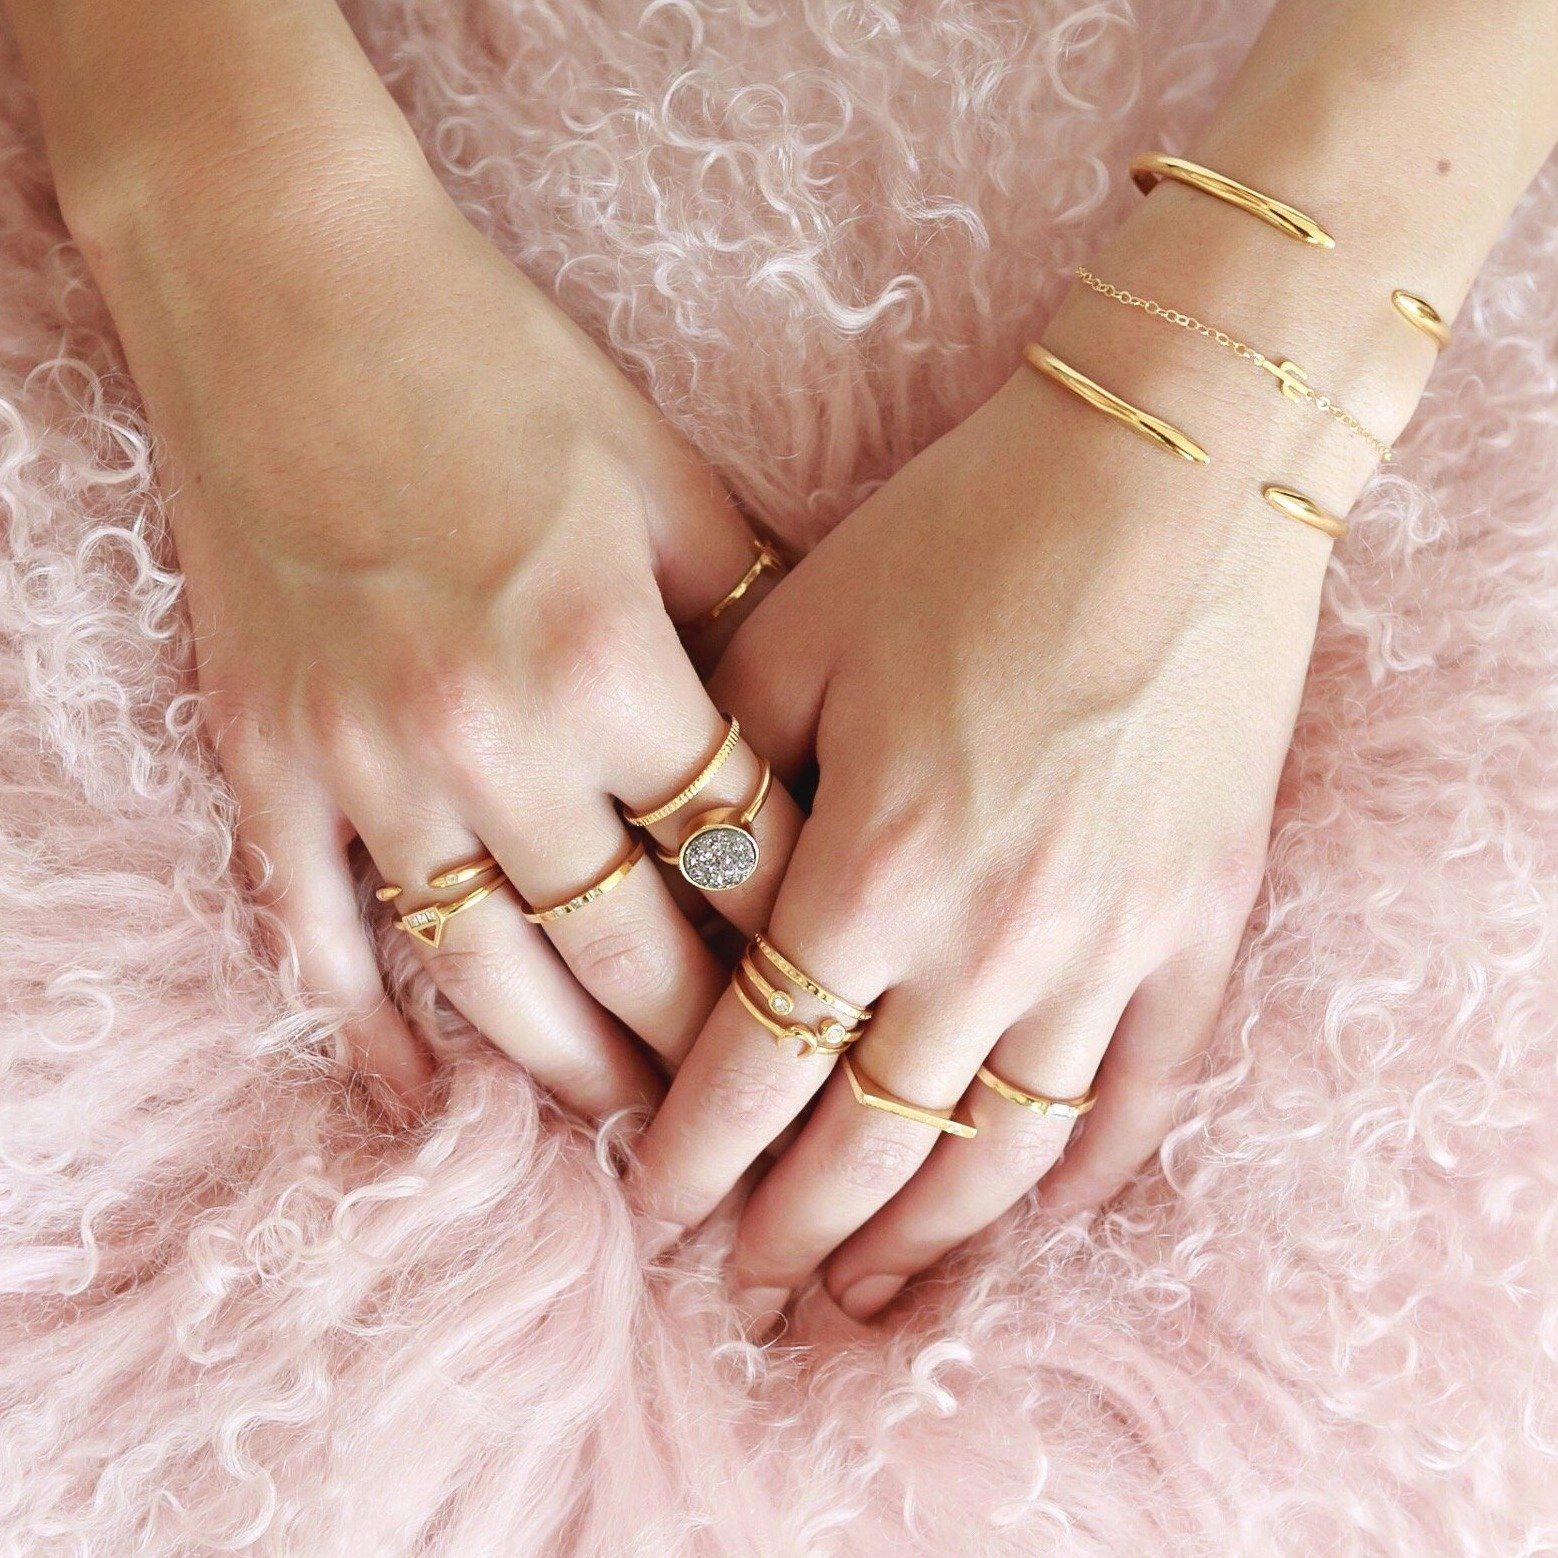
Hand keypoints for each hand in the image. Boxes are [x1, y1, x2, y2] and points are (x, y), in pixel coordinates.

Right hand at [94, 135, 801, 1116]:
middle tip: (758, 1113)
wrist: (291, 290)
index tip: (841, 1008)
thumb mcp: (667, 476)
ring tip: (628, 1129)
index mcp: (614, 661)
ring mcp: (369, 762)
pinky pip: (316, 934)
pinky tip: (415, 1099)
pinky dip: (365, 1030)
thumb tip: (830, 722)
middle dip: (703, 1045)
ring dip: (566, 1067)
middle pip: (626, 946)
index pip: (736, 854)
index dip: (796, 942)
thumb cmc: (499, 370)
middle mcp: (495, 735)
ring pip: (487, 973)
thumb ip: (754, 613)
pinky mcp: (269, 762)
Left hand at [631, 226, 1417, 1320]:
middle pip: (869, 1142)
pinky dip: (1075, 1181)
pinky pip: (1137, 1096)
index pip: (756, 1070)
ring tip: (859, 1293)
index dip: (693, 1155)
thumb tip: (669, 885)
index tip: (654, 1207)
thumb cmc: (965, 535)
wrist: (1169, 476)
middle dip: (789, 1227)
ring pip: (1000, 1154)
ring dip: (921, 1239)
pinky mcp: (1195, 927)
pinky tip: (1021, 1224)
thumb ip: (720, 781)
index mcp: (872, 868)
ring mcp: (1109, 947)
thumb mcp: (794, 633)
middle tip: (738, 1280)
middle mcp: (990, 939)